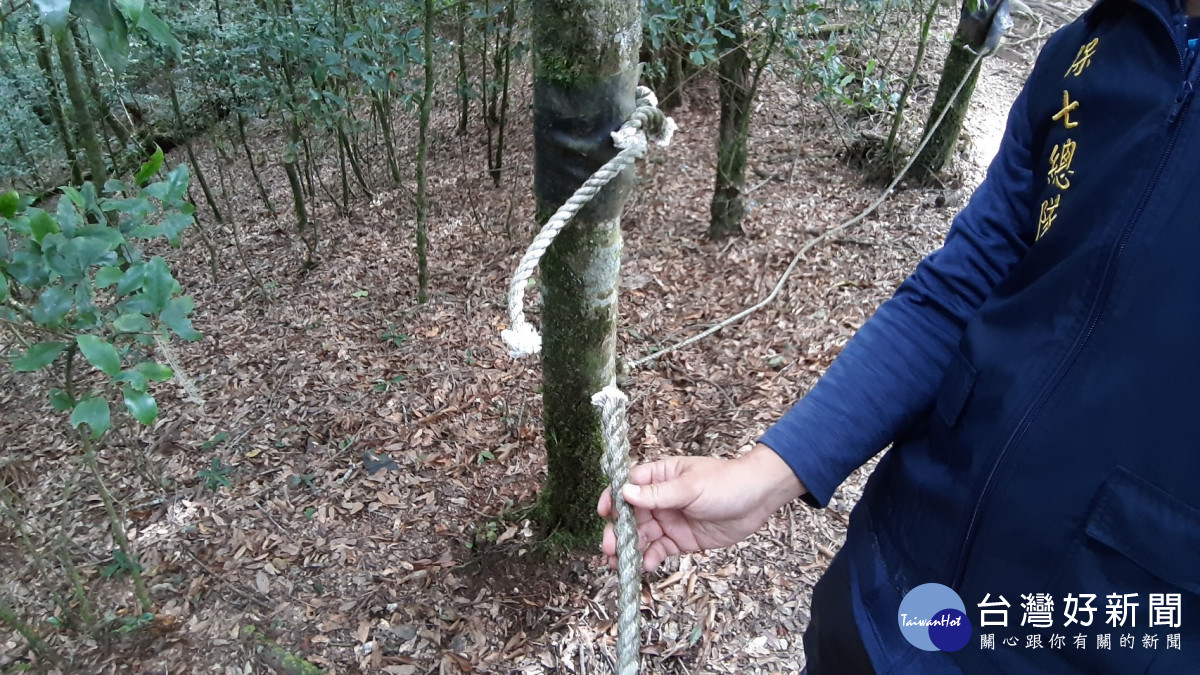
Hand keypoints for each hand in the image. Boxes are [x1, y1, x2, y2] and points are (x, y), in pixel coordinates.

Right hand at [597, 444, 805, 571]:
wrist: (758, 500)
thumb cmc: (726, 483)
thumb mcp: (690, 487)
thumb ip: (658, 494)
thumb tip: (625, 493)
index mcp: (660, 477)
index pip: (628, 486)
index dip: (613, 499)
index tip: (603, 513)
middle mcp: (661, 499)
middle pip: (630, 516)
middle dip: (619, 532)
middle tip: (610, 548)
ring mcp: (670, 520)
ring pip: (641, 536)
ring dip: (630, 549)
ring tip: (620, 563)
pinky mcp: (680, 540)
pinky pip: (659, 550)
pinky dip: (650, 558)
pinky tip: (646, 565)